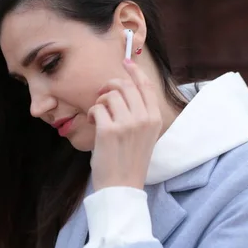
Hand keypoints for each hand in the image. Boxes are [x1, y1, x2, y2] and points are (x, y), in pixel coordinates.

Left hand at [87, 58, 161, 190]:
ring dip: (99, 101)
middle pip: (125, 86)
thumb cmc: (129, 161)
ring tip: (97, 115)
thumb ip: (139, 113)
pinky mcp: (109, 130)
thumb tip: (123, 87)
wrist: (122, 186)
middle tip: (101, 96)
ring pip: (110, 95)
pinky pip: (97, 108)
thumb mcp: (144, 135)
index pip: (146, 86)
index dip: (134, 71)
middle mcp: (144, 118)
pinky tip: (92, 122)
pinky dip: (91, 113)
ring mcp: (127, 124)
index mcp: (155, 118)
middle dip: (110, 86)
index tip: (126, 61)